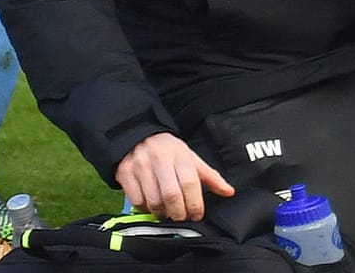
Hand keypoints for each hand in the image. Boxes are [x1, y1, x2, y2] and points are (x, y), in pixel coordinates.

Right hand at [115, 132, 234, 221]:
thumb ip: (210, 176)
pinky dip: (146, 209)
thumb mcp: (191, 158)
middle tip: (183, 217)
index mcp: (180, 155)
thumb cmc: (168, 150)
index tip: (197, 214)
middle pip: (171, 195)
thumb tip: (229, 192)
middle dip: (179, 213)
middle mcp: (160, 160)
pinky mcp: (125, 175)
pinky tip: (152, 206)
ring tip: (168, 213)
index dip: (195, 203)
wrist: (137, 136)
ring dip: (163, 213)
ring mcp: (141, 167)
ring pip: (153, 201)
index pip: (190, 182)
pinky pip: (137, 201)